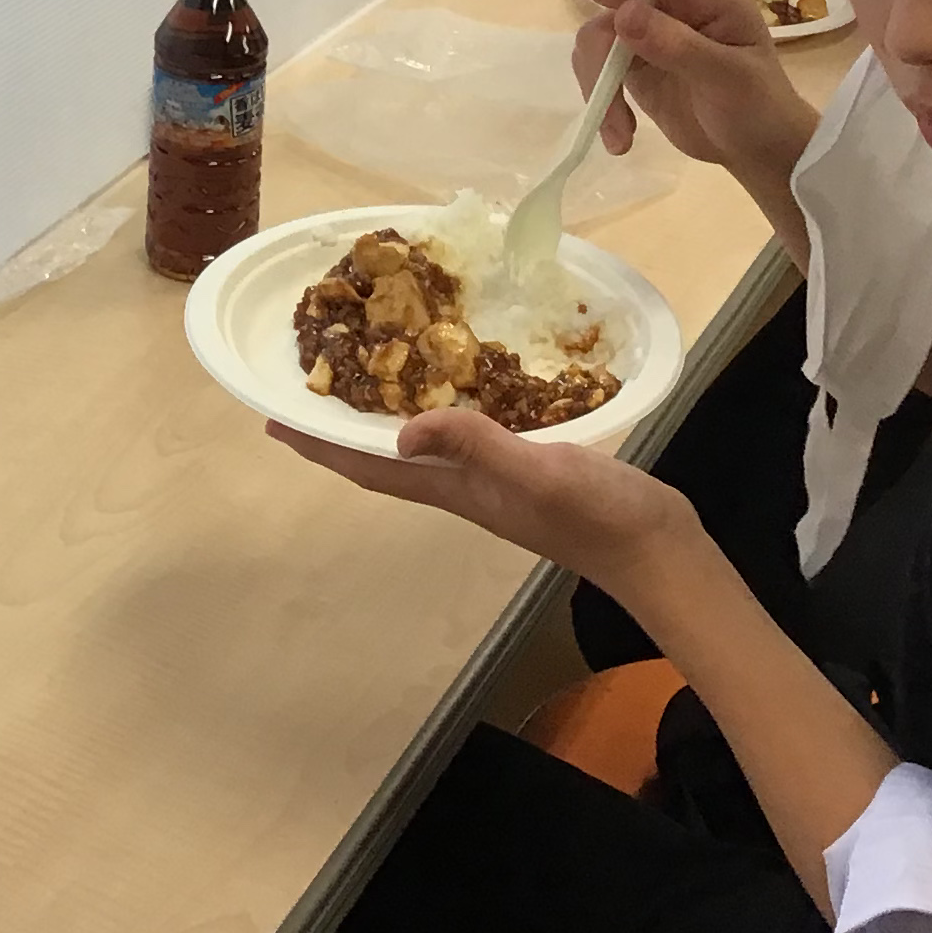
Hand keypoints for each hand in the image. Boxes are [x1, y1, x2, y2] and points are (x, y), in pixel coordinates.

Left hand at [268, 408, 696, 600]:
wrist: (657, 550)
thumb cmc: (600, 515)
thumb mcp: (539, 471)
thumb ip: (477, 445)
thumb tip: (402, 429)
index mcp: (457, 490)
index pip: (372, 466)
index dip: (321, 445)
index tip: (273, 419)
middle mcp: (465, 489)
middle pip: (385, 458)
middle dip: (342, 428)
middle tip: (310, 388)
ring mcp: (496, 484)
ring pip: (423, 449)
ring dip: (387, 420)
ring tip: (366, 382)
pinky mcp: (528, 472)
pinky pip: (466, 438)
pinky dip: (447, 414)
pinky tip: (458, 391)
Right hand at [504, 0, 817, 203]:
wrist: (756, 150)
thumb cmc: (756, 107)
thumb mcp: (727, 78)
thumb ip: (676, 45)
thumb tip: (620, 16)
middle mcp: (670, 2)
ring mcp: (647, 32)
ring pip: (596, 37)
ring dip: (596, 82)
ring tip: (621, 132)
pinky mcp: (631, 63)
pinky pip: (597, 71)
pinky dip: (602, 104)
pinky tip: (621, 139)